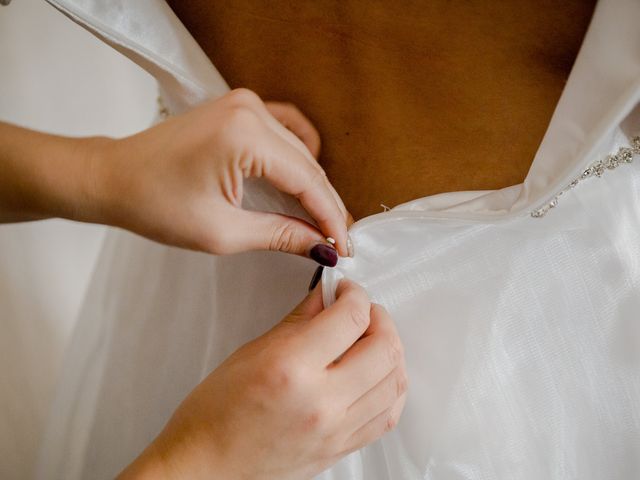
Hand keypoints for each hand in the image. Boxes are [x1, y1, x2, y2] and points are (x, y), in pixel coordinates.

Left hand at [94, 88, 349, 263]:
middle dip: (325, 205)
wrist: (114, 178)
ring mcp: (245, 104)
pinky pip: (284, 134)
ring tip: (323, 222)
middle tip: (338, 241)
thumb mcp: (222, 232)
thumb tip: (321, 246)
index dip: (330, 217)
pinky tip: (303, 185)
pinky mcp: (238, 109)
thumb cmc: (155, 204)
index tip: (344, 247)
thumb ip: (280, 235)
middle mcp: (250, 110)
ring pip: (299, 152)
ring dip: (313, 186)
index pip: (307, 181)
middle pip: (308, 165)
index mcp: (245, 136)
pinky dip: (297, 161)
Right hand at [119, 280, 407, 479]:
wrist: (207, 466)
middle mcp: (321, 401)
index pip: (349, 318)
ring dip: (391, 349)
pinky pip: (388, 415)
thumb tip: (325, 296)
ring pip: (395, 381)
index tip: (345, 290)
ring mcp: (336, 430)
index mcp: (292, 369)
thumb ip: (298, 320)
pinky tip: (377, 374)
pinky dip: (391, 386)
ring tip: (371, 338)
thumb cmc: (216, 414)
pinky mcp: (342, 448)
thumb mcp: (252, 352)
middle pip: (384, 347)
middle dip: (378, 317)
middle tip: (361, 309)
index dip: (354, 294)